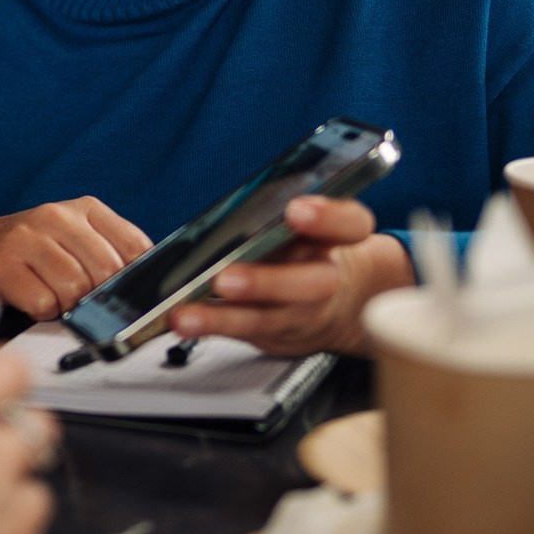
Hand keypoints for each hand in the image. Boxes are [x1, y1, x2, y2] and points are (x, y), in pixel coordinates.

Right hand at [0, 198, 151, 320]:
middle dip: (97, 296)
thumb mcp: (79, 238)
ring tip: (53, 296)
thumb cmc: (35, 250)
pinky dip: (43, 311)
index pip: (135, 246)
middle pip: (106, 271)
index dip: (135, 278)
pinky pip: (44, 303)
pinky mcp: (2, 264)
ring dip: (67, 305)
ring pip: (75, 289)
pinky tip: (33, 298)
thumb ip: (112, 253)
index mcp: (86, 208)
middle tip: (80, 298)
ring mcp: (27, 237)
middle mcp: (56, 216)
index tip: (126, 293)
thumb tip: (147, 287)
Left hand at [168, 198, 412, 355]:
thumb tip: (224, 201)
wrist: (333, 304)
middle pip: (312, 283)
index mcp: (335, 237)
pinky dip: (210, 325)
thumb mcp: (308, 221)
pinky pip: (243, 331)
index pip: (351, 224)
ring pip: (270, 317)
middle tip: (227, 278)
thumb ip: (278, 203)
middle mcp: (323, 276)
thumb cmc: (307, 249)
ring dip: (225, 316)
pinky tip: (182, 320)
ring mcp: (299, 311)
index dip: (329, 218)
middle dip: (268, 281)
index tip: (296, 210)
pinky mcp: (274, 332)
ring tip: (187, 312)